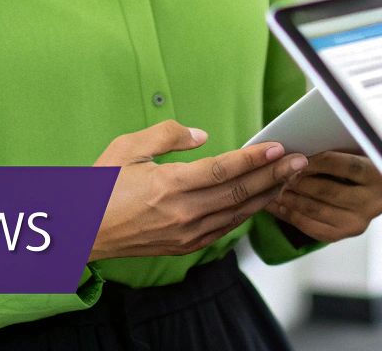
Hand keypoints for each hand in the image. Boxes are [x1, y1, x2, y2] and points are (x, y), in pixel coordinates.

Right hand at [89, 121, 307, 260]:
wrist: (82, 232)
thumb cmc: (100, 188)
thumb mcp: (128, 148)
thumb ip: (168, 136)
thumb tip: (203, 136)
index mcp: (169, 186)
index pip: (224, 170)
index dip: (255, 158)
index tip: (278, 147)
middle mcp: (182, 213)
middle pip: (240, 192)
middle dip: (274, 175)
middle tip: (299, 160)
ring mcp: (186, 234)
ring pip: (238, 213)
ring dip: (267, 194)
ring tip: (288, 178)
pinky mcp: (185, 246)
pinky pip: (225, 229)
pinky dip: (247, 214)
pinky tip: (259, 200)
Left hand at [266, 150, 381, 241]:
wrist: (368, 187)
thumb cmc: (355, 160)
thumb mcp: (353, 149)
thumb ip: (335, 148)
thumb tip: (301, 150)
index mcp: (380, 176)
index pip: (348, 167)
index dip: (320, 161)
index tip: (297, 156)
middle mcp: (374, 202)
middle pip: (330, 190)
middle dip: (300, 181)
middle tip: (279, 173)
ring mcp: (360, 222)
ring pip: (318, 210)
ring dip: (292, 200)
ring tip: (274, 189)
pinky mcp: (346, 234)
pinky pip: (315, 228)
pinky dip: (293, 216)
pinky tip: (279, 206)